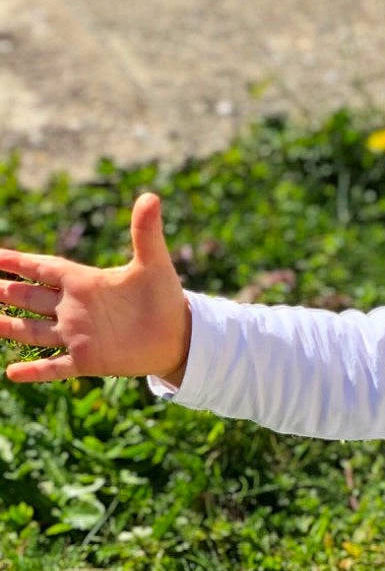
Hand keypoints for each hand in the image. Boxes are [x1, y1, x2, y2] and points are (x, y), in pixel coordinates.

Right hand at [1, 191, 191, 386]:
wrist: (181, 338)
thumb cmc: (166, 298)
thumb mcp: (154, 264)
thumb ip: (146, 233)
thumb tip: (151, 196)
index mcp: (84, 282)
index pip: (41, 268)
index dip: (16, 261)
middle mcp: (74, 308)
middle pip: (29, 297)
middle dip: (4, 291)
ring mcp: (78, 335)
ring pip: (33, 331)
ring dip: (9, 327)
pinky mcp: (88, 360)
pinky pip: (55, 367)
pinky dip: (35, 371)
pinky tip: (12, 373)